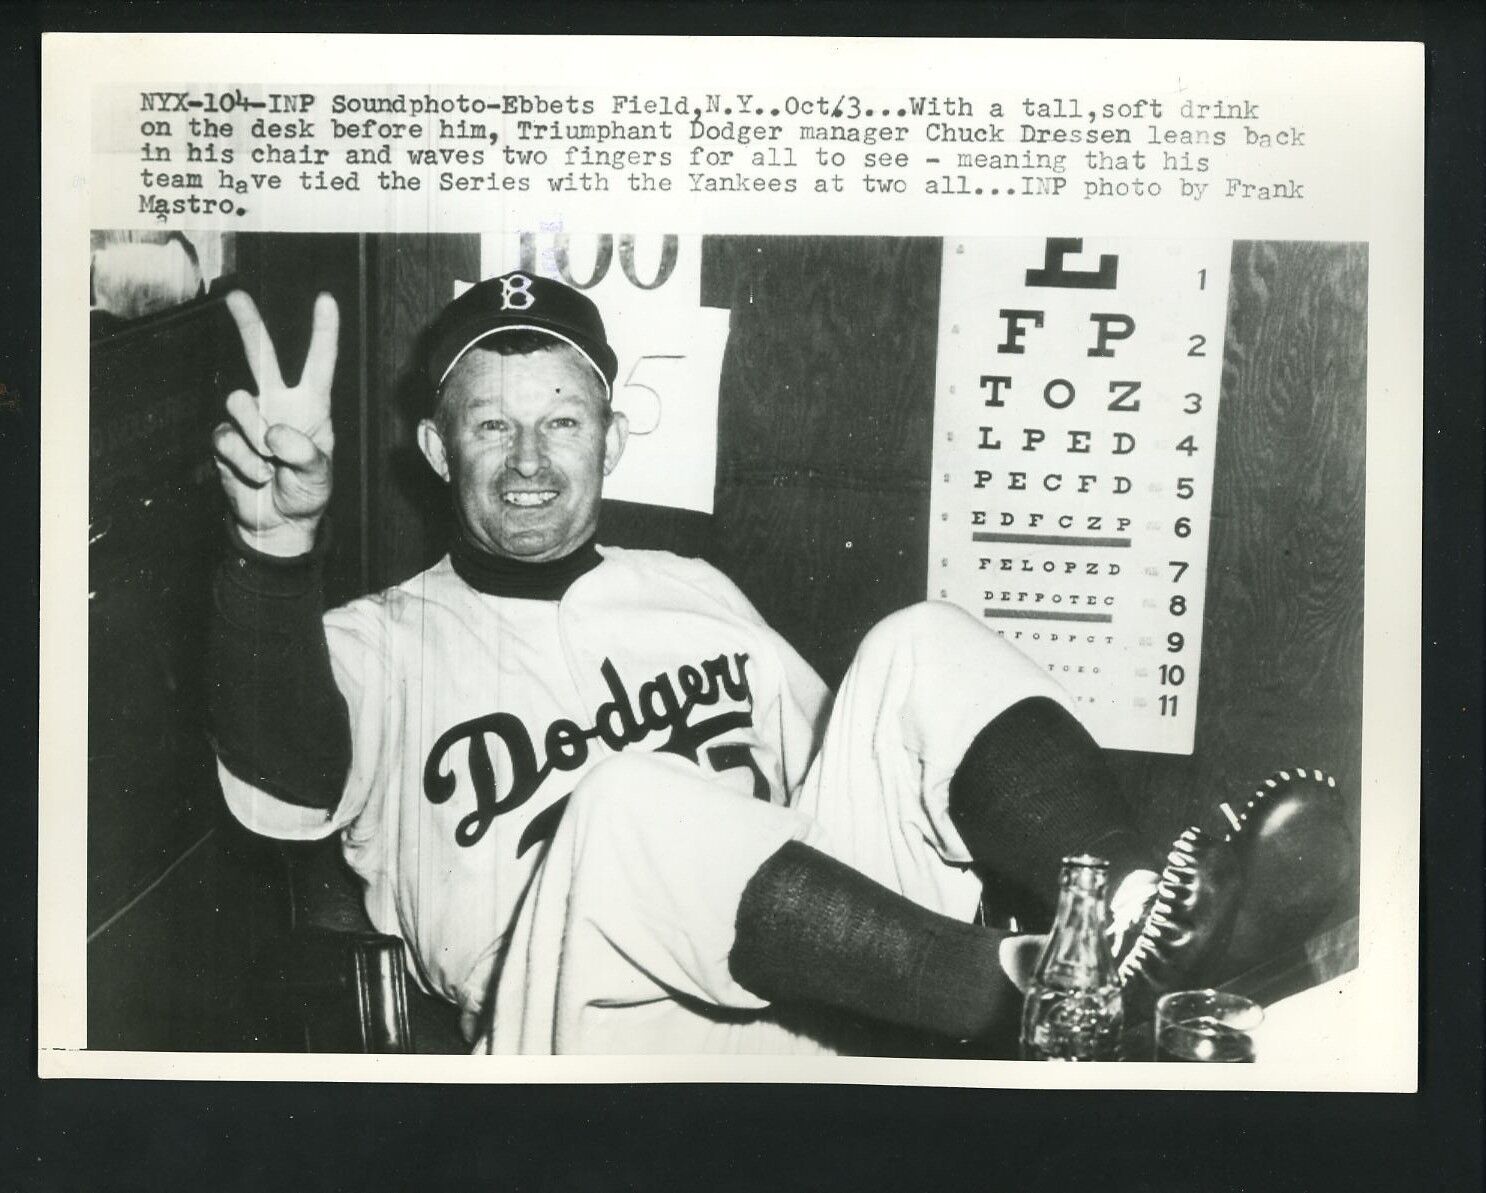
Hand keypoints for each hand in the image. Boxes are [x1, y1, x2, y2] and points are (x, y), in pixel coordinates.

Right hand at [212, 290, 338, 556]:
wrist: (278, 523)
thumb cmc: (307, 494)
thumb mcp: (319, 476)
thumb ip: (304, 453)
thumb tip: (274, 432)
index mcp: (311, 407)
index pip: (319, 364)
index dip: (323, 333)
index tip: (326, 300)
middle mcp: (278, 405)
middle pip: (261, 358)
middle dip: (248, 325)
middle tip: (236, 296)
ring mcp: (249, 420)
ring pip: (240, 403)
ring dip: (256, 437)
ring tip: (271, 465)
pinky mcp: (226, 439)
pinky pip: (226, 438)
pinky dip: (242, 461)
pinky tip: (255, 474)